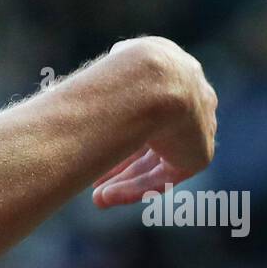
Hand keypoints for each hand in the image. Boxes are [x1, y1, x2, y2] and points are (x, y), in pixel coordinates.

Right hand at [93, 38, 217, 208]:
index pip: (148, 106)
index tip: (94, 144)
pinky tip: (106, 197)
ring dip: (125, 181)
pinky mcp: (199, 152)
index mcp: (172, 69)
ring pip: (157, 161)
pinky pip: (164, 177)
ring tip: (97, 198)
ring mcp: (199, 125)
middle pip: (154, 137)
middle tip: (95, 180)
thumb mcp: (106, 72)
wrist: (151, 83)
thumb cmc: (119, 75)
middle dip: (122, 161)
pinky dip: (135, 189)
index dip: (119, 129)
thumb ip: (102, 86)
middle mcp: (191, 95)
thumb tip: (67, 92)